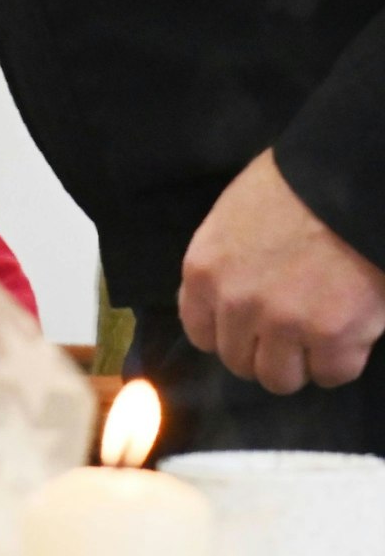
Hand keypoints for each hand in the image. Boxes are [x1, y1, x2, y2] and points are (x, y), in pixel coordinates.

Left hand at [179, 149, 384, 393]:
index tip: (251, 330)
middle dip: (266, 352)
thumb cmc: (299, 183)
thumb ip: (227, 263)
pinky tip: (353, 336)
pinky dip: (343, 361)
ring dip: (301, 364)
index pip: (201, 333)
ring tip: (321, 339)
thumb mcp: (236, 216)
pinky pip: (332, 373)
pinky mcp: (334, 334)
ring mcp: (284, 323)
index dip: (230, 335)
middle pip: (239, 361)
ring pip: (280, 378)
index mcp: (204, 272)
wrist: (354, 177)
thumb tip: (229, 297)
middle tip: (294, 333)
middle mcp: (236, 304)